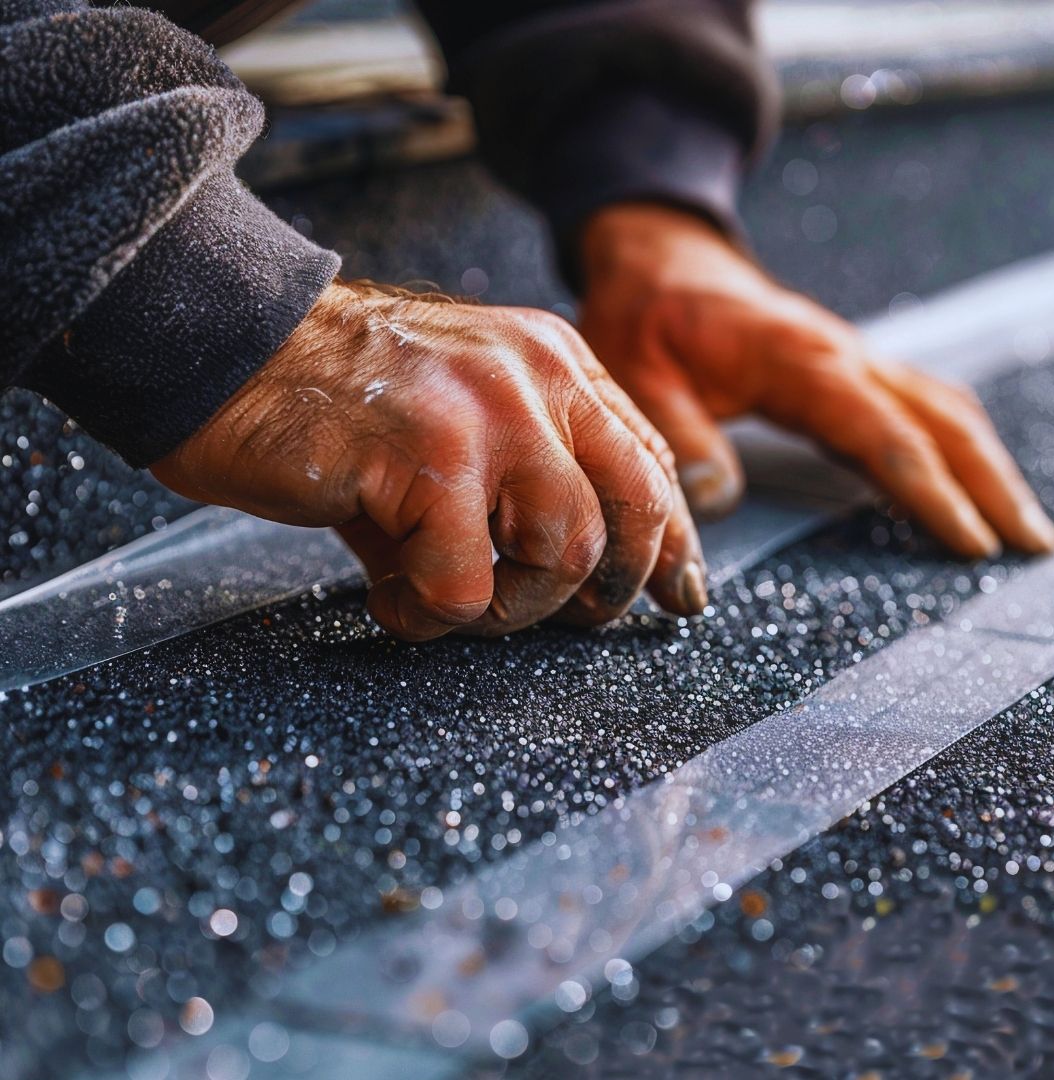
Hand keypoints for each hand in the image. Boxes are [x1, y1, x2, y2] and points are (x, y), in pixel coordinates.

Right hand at [151, 279, 705, 640]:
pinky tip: (390, 596)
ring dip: (512, 609)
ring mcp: (486, 410)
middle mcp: (535, 376)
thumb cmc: (338, 405)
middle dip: (611, 589)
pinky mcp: (426, 455)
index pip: (648, 460)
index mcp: (553, 364)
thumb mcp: (455, 429)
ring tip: (450, 600)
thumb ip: (524, 487)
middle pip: (637, 508)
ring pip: (567, 553)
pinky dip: (430, 615)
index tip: (678, 595)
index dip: (671, 541)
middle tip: (556, 617)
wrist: (223, 349)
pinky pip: (466, 584)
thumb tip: (583, 585)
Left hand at [580, 203, 1053, 557]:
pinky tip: (965, 477)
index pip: (882, 435)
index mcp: (798, 361)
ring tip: (1019, 523)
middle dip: (991, 484)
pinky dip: (953, 443)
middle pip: (939, 420)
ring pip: (941, 409)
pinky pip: (917, 403)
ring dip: (986, 464)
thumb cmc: (646, 314)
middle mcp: (841, 356)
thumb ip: (680, 436)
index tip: (969, 542)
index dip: (930, 492)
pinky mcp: (844, 367)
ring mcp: (849, 358)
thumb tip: (720, 502)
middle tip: (1029, 546)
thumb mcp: (638, 375)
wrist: (659, 259)